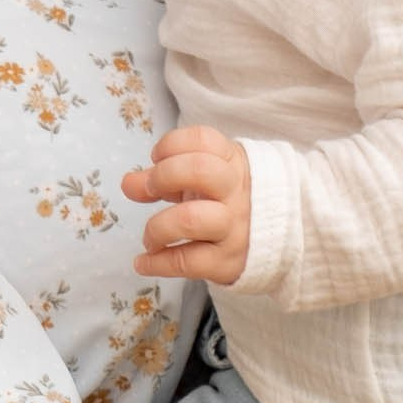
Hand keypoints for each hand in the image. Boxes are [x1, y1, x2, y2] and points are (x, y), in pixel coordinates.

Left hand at [122, 125, 252, 282]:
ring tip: (149, 238)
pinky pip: (188, 261)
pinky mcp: (228, 261)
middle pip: (200, 169)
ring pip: (191, 218)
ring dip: (157, 228)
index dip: (171, 144)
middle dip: (163, 176)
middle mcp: (236, 191)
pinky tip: (144, 262)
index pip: (203, 139)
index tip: (156, 158)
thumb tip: (129, 183)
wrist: (273, 242)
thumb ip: (163, 175)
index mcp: (232, 162)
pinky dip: (157, 263)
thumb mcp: (199, 180)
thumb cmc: (224, 201)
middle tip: (150, 190)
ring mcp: (234, 227)